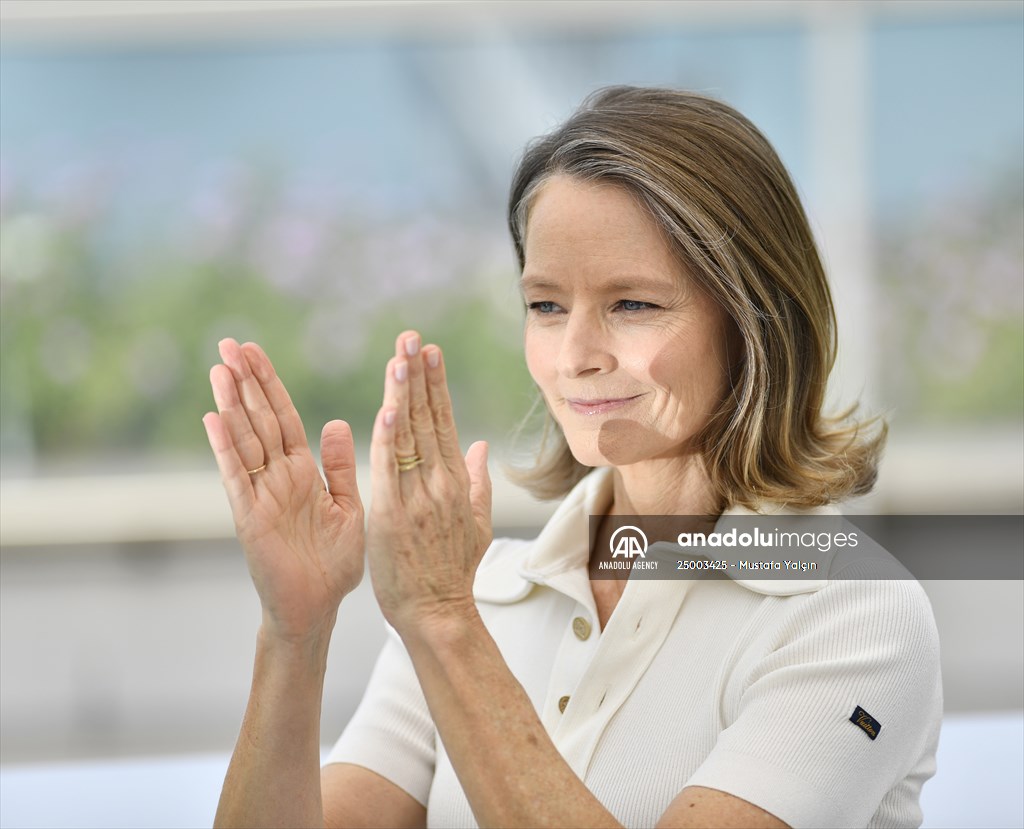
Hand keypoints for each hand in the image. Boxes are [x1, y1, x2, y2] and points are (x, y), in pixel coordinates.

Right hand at [203, 339, 364, 642]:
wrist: (317, 608)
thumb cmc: (334, 563)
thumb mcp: (348, 506)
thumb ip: (341, 466)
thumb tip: (337, 422)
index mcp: (303, 471)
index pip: (285, 417)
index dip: (270, 384)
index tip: (256, 351)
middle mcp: (278, 477)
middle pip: (260, 420)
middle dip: (245, 382)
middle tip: (229, 343)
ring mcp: (261, 495)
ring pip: (245, 441)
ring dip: (232, 405)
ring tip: (219, 369)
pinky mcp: (251, 517)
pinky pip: (237, 478)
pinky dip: (226, 450)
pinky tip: (215, 420)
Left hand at [365, 331, 491, 632]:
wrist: (439, 614)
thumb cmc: (452, 572)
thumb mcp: (475, 525)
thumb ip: (478, 482)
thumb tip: (478, 445)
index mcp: (456, 482)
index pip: (444, 422)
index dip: (436, 385)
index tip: (429, 352)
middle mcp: (440, 483)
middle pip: (428, 419)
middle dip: (418, 375)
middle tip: (411, 337)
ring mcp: (419, 498)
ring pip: (410, 436)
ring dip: (404, 393)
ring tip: (400, 356)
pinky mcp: (394, 515)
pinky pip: (390, 468)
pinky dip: (389, 437)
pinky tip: (388, 406)